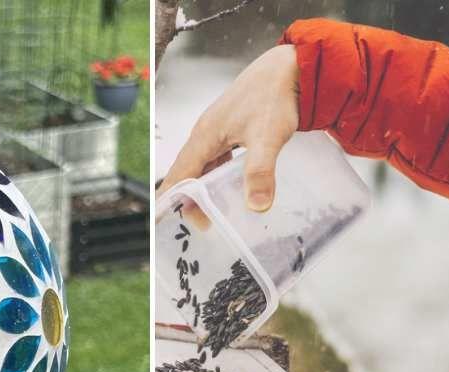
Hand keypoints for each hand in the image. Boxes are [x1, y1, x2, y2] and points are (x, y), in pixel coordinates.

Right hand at [159, 45, 300, 211]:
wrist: (289, 69)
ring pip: (202, 166)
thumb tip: (257, 206)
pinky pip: (216, 158)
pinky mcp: (231, 130)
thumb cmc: (274, 97)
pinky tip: (228, 187)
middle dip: (189, 199)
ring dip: (204, 189)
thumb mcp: (268, 137)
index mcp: (205, 136)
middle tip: (202, 225)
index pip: (180, 174)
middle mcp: (206, 134)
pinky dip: (217, 176)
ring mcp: (217, 131)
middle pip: (188, 172)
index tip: (160, 220)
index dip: (171, 198)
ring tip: (212, 213)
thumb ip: (260, 172)